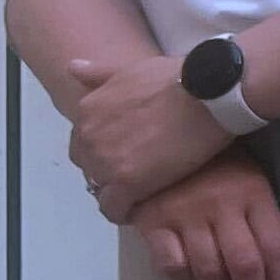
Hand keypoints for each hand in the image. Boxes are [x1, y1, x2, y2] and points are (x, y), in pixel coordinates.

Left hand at [69, 54, 229, 220]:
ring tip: (143, 192)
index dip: (105, 151)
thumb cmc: (177, 77)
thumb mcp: (130, 68)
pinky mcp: (127, 184)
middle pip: (89, 168)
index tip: (127, 156)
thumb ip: (99, 74)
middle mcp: (88, 137)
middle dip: (108, 173)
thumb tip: (71, 67)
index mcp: (88, 110)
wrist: (207, 94)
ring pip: (100, 190)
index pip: (84, 143)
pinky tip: (142, 209)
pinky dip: (125, 212)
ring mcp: (105, 161)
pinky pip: (114, 209)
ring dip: (117, 193)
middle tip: (138, 174)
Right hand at [130, 154, 279, 279]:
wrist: (159, 136)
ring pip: (209, 271)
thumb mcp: (249, 178)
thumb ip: (261, 217)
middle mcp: (222, 206)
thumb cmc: (215, 163)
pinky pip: (172, 266)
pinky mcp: (153, 223)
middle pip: (245, 266)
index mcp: (254, 194)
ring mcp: (186, 215)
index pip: (277, 248)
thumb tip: (273, 269)